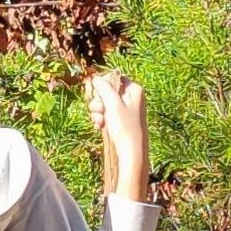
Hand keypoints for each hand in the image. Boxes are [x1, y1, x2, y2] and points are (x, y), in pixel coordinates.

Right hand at [84, 70, 147, 198]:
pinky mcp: (121, 121)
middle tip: (100, 111)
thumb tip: (95, 77)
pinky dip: (101, 119)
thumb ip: (104, 88)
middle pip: (107, 91)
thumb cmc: (125, 127)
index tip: (98, 95)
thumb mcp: (113, 104)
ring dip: (98, 112)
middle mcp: (132, 98)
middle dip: (99, 102)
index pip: (114, 78)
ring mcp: (126, 110)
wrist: (131, 152)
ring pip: (104, 104)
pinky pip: (106, 114)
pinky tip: (100, 127)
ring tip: (100, 122)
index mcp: (134, 90)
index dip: (103, 86)